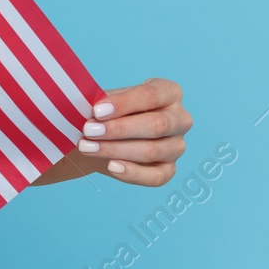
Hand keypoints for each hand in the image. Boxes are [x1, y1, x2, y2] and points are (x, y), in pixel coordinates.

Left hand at [71, 77, 190, 186]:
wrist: (101, 136)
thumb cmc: (107, 111)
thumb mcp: (104, 100)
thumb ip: (102, 102)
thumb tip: (91, 110)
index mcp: (169, 92)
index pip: (151, 95)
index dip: (123, 104)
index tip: (96, 111)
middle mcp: (180, 119)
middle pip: (157, 125)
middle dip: (119, 129)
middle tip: (88, 130)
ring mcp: (177, 146)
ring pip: (154, 151)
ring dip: (117, 150)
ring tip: (88, 147)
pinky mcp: (169, 169)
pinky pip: (156, 176)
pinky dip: (132, 173)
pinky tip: (111, 166)